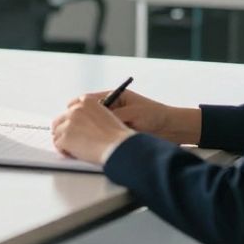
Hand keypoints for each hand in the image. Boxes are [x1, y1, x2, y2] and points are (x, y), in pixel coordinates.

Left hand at [51, 97, 135, 164]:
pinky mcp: (65, 137)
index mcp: (87, 101)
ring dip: (63, 141)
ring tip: (73, 149)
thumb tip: (82, 124)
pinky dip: (63, 150)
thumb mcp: (107, 115)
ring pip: (57, 133)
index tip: (71, 125)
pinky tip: (72, 154)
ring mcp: (69, 123)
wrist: (118, 146)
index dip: (70, 118)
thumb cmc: (117, 136)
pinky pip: (58, 144)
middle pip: (60, 120)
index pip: (71, 106)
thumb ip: (92, 115)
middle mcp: (76, 110)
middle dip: (63, 130)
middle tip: (70, 140)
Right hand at [81, 87, 200, 145]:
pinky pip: (102, 136)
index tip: (70, 113)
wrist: (172, 129)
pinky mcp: (117, 133)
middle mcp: (111, 109)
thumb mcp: (133, 113)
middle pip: (87, 113)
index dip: (77, 106)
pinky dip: (96, 140)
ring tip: (81, 137)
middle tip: (72, 128)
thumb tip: (97, 122)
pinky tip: (93, 145)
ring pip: (93, 126)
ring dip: (88, 131)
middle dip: (79, 120)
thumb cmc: (155, 115)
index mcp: (114, 97)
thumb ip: (115, 116)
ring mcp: (113, 121)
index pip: (89, 99)